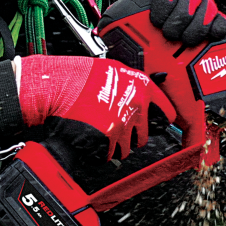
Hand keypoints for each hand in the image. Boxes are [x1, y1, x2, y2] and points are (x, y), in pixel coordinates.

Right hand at [16, 55, 172, 159]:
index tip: (157, 126)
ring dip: (114, 145)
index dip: (160, 122)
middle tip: (115, 129)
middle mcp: (136, 106)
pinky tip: (90, 137)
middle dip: (130, 136)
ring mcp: (123, 124)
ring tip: (98, 131)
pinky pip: (108, 153)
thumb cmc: (80, 76)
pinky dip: (100, 151)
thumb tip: (140, 98)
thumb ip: (132, 86)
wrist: (59, 85)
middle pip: (143, 136)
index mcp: (142, 87)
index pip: (166, 113)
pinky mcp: (108, 138)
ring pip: (126, 148)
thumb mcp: (115, 71)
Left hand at [116, 0, 225, 44]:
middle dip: (178, 20)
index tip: (156, 20)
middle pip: (190, 0)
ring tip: (183, 39)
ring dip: (195, 28)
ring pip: (207, 9)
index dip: (165, 3)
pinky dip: (216, 29)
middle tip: (168, 33)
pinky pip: (222, 20)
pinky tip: (207, 37)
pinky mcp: (215, 11)